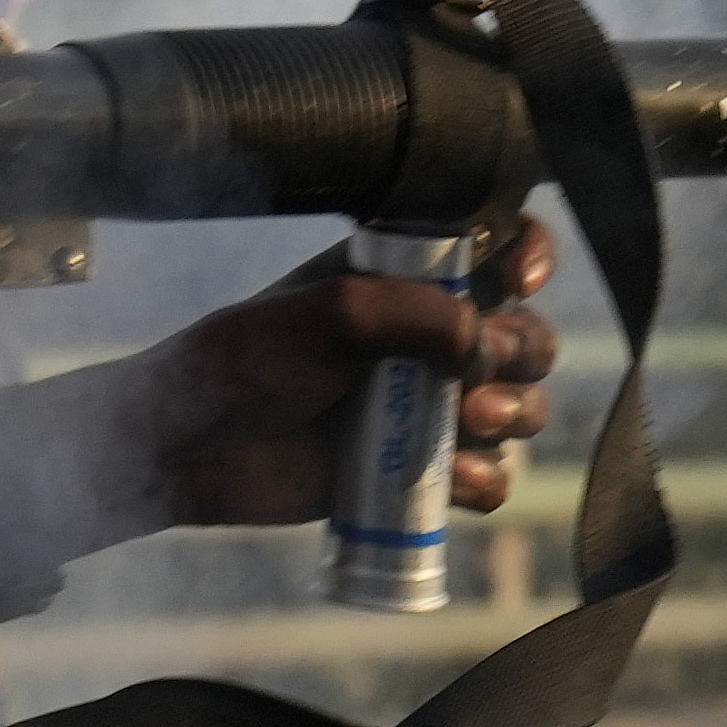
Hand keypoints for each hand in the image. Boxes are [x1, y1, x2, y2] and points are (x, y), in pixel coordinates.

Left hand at [121, 213, 563, 530]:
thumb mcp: (331, 313)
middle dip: (521, 352)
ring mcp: (427, 405)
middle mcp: (428, 335)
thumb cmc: (248, 361)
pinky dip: (486, 478)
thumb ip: (415, 314)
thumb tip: (484, 344)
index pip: (496, 247)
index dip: (529, 255)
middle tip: (477, 374)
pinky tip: (457, 479)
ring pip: (521, 406)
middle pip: (525, 335)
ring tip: (472, 421)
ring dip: (516, 413)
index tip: (522, 281)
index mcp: (407, 277)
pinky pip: (488, 475)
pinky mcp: (418, 469)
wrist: (197, 447)